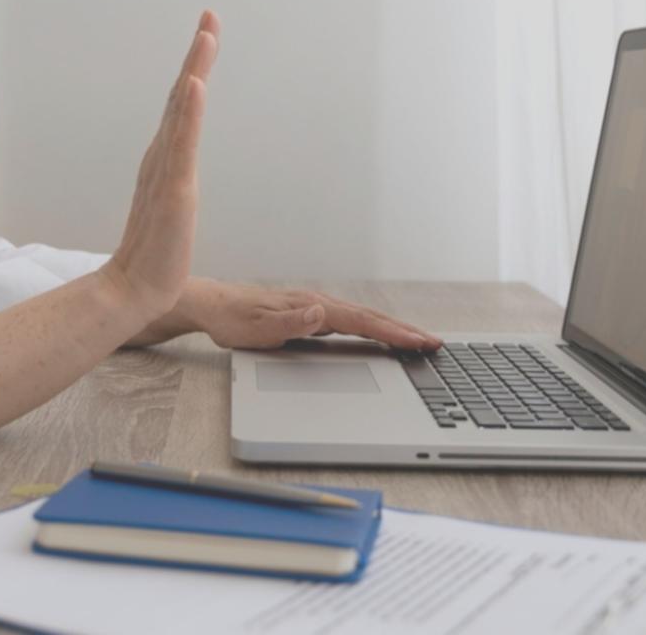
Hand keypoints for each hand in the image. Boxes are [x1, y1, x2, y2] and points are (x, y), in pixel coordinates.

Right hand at [102, 11, 220, 321]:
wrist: (134, 290)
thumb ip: (173, 182)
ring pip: (182, 110)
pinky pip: (182, 143)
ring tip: (205, 35)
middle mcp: (162, 155)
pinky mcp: (173, 189)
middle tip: (210, 16)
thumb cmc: (155, 253)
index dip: (195, 66)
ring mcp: (166, 170)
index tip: (207, 31)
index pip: (183, 104)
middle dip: (197, 53)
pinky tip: (195, 85)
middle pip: (182, 94)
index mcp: (164, 158)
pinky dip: (188, 111)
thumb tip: (178, 169)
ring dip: (194, 69)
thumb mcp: (171, 206)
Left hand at [186, 279, 441, 351]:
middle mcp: (317, 303)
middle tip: (433, 342)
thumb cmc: (232, 320)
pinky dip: (371, 327)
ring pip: (361, 318)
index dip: (392, 332)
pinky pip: (348, 321)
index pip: (361, 321)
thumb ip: (291, 322)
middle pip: (368, 316)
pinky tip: (377, 335)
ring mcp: (314, 307)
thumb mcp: (259, 328)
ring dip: (390, 327)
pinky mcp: (309, 314)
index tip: (419, 341)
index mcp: (311, 306)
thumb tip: (320, 312)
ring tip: (416, 339)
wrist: (212, 306)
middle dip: (402, 329)